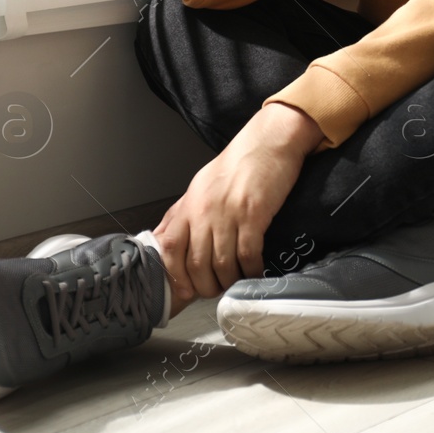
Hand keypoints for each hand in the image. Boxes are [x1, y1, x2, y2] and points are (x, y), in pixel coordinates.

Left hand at [152, 103, 321, 300]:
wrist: (269, 142)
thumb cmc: (237, 164)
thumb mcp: (200, 186)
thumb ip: (182, 214)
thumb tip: (164, 239)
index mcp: (188, 205)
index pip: (170, 248)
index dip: (176, 275)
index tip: (187, 289)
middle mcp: (203, 211)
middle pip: (196, 263)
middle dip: (206, 285)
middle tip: (217, 290)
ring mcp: (228, 213)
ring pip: (222, 263)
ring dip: (230, 280)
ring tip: (237, 283)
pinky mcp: (254, 214)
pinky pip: (248, 253)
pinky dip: (251, 269)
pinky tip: (256, 271)